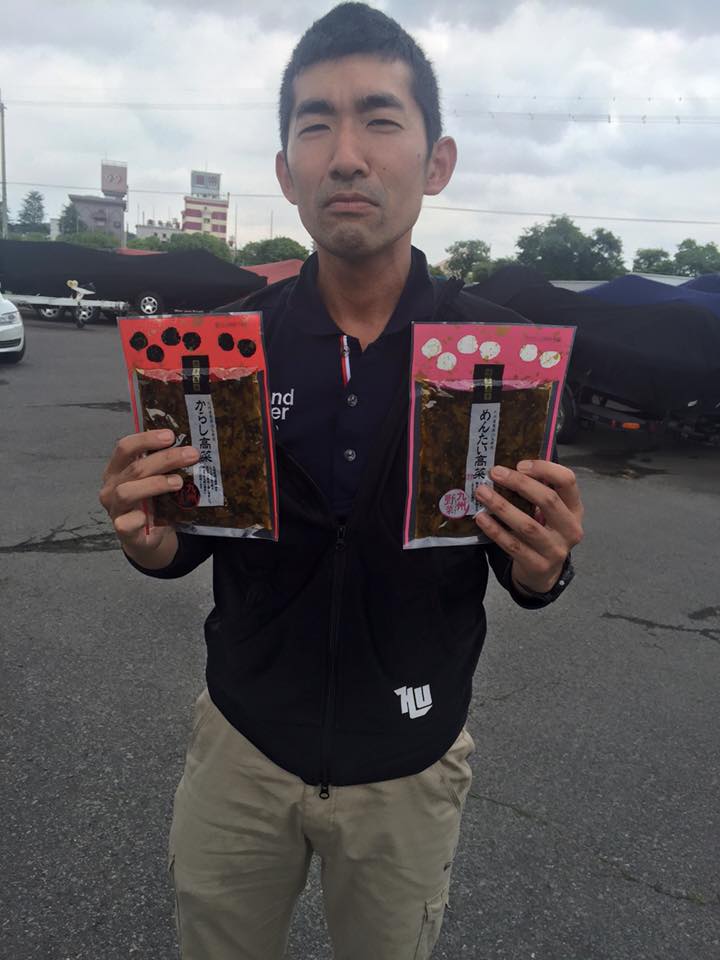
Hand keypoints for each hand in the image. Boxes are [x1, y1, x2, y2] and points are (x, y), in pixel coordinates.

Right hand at [99, 429, 198, 566]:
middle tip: (191, 454)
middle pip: (135, 468)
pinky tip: (161, 516)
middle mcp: (111, 487)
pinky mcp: (122, 530)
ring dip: (156, 484)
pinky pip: (127, 522)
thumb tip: (189, 448)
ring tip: (179, 482)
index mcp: (117, 470)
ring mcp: (114, 509)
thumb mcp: (155, 480)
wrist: (148, 538)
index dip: (146, 439)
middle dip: (165, 459)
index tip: (171, 435)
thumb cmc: (152, 503)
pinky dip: (142, 518)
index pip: (125, 448)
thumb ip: (162, 466)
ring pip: (127, 492)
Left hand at [474, 459, 583, 593]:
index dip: (544, 469)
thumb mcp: (549, 513)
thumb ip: (537, 492)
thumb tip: (507, 468)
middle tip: (495, 473)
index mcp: (575, 509)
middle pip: (548, 500)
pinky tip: (481, 518)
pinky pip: (513, 545)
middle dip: (519, 483)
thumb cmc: (543, 532)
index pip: (567, 481)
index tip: (520, 464)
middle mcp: (570, 529)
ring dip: (502, 506)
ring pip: (527, 525)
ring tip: (482, 492)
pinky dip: (495, 530)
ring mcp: (555, 550)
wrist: (543, 573)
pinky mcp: (538, 565)